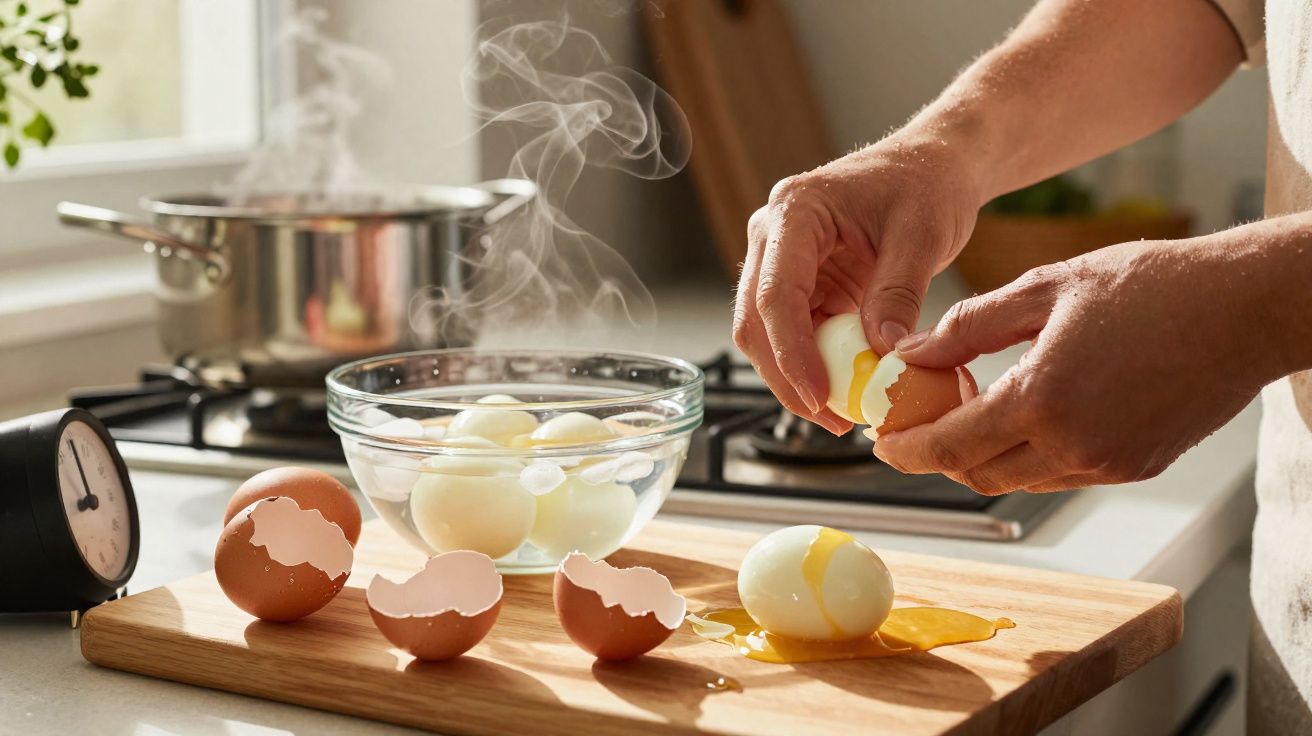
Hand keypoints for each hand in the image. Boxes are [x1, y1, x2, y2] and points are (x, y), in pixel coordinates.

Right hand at [732, 136, 982, 433]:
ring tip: (844, 414)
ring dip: (797, 377)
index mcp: (794, 212)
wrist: (931, 165)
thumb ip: (898, 292)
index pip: (775, 293)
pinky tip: (846, 387)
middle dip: (786, 376)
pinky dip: (815, 365)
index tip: (818, 395)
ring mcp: (781, 262)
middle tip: (832, 419)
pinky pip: (795, 334)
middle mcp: (773, 237)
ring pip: (766, 335)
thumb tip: (882, 353)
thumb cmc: (926, 184)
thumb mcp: (922, 235)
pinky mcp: (799, 284)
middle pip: (755, 321)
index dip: (791, 352)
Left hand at [874, 239, 1267, 492]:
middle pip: (977, 473)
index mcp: (1043, 399)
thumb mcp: (1047, 288)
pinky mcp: (1135, 467)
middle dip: (939, 454)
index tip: (882, 442)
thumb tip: (914, 351)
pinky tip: (1029, 410)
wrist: (1247, 306)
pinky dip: (1030, 453)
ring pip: (1018, 479)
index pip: (950, 445)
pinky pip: (1061, 473)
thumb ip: (971, 325)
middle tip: (921, 419)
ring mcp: (1108, 463)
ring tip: (974, 406)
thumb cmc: (1153, 285)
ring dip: (985, 454)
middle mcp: (1073, 445)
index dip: (907, 449)